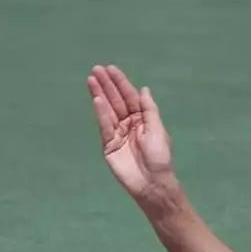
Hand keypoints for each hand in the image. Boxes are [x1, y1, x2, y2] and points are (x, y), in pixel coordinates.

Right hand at [87, 64, 177, 206]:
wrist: (152, 182)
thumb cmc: (159, 156)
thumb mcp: (157, 129)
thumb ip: (149, 109)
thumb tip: (144, 89)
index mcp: (142, 119)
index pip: (130, 97)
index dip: (121, 83)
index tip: (111, 69)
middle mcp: (128, 124)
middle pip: (116, 100)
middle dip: (107, 85)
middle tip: (96, 70)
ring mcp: (117, 134)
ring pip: (108, 110)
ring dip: (100, 94)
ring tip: (91, 79)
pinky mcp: (108, 145)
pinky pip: (105, 126)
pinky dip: (101, 113)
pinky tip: (96, 99)